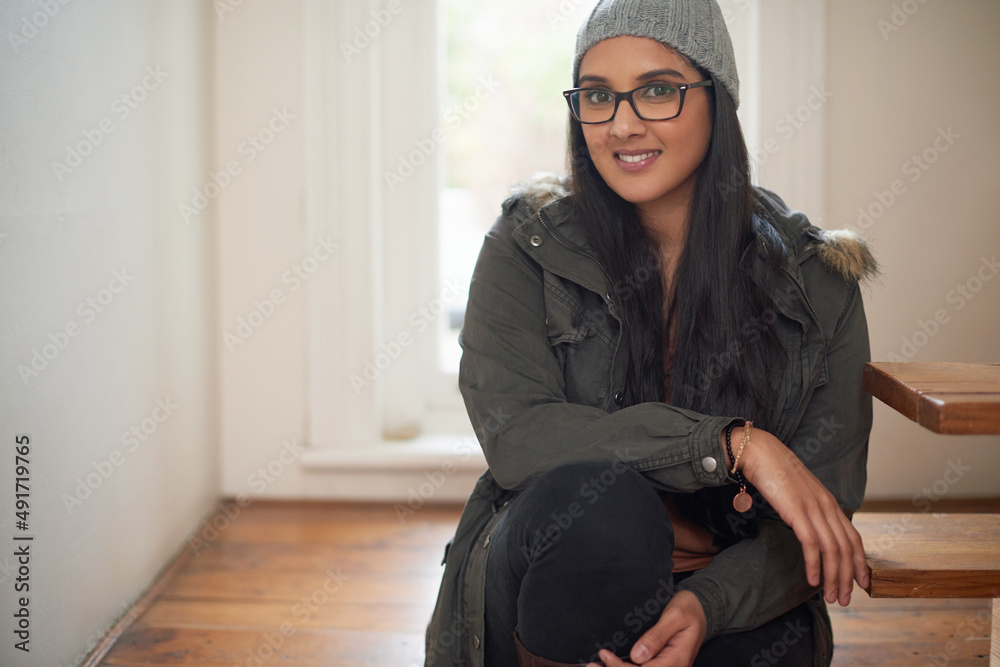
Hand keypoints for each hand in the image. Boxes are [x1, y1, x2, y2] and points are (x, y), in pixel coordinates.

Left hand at [586, 590, 705, 666]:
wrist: (701, 609)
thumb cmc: (689, 609)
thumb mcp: (674, 617)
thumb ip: (657, 636)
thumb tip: (637, 657)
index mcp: (677, 660)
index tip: (604, 656)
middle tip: (591, 665)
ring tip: (594, 666)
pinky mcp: (661, 664)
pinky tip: (608, 664)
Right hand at [734, 428, 869, 605]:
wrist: (759, 452)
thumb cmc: (774, 471)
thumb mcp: (799, 493)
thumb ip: (808, 510)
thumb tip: (807, 531)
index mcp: (829, 502)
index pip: (853, 537)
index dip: (860, 562)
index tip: (861, 583)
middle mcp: (827, 506)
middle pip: (846, 548)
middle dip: (848, 578)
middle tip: (843, 599)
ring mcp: (813, 508)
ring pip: (833, 550)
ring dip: (833, 577)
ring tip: (830, 596)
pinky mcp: (797, 511)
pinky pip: (811, 544)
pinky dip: (815, 565)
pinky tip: (813, 580)